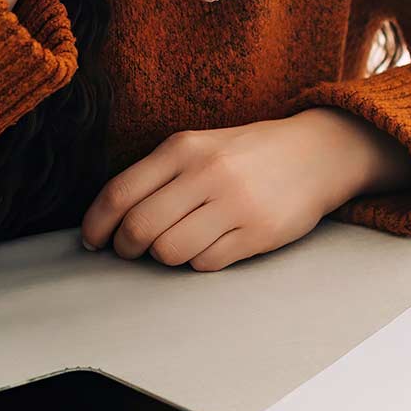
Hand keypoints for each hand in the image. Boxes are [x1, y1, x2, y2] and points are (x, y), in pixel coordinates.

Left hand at [79, 108, 410, 270]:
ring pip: (169, 252)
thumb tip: (109, 219)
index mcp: (183, 148)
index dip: (96, 225)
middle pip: (139, 228)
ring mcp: (234, 203)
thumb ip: (157, 175)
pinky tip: (211, 245)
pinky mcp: (258, 232)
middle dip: (126, 248)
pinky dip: (199, 262)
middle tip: (131, 250)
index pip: (119, 193)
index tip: (93, 242)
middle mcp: (206, 173)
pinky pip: (206, 263)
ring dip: (165, 256)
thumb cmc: (246, 153)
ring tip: (177, 243)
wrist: (317, 153)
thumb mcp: (199, 146)